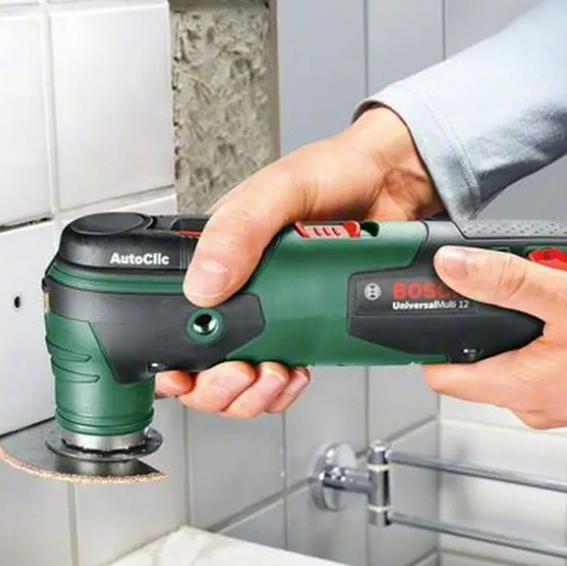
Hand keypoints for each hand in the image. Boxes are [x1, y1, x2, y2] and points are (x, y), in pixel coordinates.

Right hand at [155, 105, 440, 416]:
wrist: (394, 184)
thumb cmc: (333, 171)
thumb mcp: (279, 191)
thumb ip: (239, 231)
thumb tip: (203, 282)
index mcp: (214, 255)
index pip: (173, 317)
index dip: (172, 358)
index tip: (185, 373)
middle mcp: (237, 288)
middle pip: (203, 365)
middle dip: (216, 386)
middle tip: (240, 372)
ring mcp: (272, 311)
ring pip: (242, 379)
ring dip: (252, 393)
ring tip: (274, 373)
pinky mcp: (306, 325)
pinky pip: (282, 375)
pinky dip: (285, 388)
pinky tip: (298, 371)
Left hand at [422, 245, 566, 431]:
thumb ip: (507, 281)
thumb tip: (454, 267)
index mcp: (518, 388)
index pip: (440, 376)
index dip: (425, 342)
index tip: (424, 310)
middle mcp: (531, 405)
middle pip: (474, 363)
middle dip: (480, 322)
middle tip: (502, 285)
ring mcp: (556, 404)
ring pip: (511, 361)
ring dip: (518, 326)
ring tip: (550, 294)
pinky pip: (544, 364)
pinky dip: (547, 337)